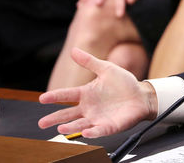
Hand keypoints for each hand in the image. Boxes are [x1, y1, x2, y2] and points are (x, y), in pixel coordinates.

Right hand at [38, 47, 157, 137]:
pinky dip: (93, 132)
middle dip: (55, 119)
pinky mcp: (109, 126)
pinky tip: (86, 132)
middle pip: (68, 114)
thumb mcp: (107, 69)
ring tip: (61, 129)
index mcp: (86, 94)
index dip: (55, 96)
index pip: (67, 95)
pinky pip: (99, 130)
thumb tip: (73, 50)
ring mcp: (98, 118)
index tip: (43, 98)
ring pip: (80, 124)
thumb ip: (89, 61)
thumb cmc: (124, 83)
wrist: (141, 96)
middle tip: (42, 123)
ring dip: (71, 127)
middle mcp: (89, 108)